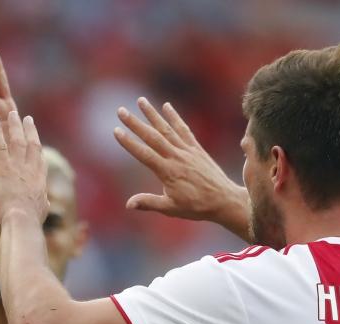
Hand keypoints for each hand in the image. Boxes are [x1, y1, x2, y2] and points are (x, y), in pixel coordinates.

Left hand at [0, 111, 48, 224]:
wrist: (22, 219)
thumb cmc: (30, 219)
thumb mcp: (41, 210)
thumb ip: (42, 203)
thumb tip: (45, 203)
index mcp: (40, 179)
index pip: (40, 159)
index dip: (38, 147)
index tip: (36, 139)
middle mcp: (31, 168)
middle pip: (32, 143)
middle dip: (29, 130)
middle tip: (27, 119)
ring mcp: (18, 165)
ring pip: (17, 139)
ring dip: (14, 125)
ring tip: (12, 114)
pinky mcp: (3, 167)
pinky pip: (0, 145)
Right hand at [114, 97, 248, 225]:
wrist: (223, 200)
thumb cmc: (196, 207)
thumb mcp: (170, 208)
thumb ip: (149, 203)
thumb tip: (128, 204)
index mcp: (168, 172)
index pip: (144, 154)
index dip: (129, 143)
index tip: (116, 131)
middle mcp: (176, 157)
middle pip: (152, 136)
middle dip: (135, 123)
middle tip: (120, 111)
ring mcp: (187, 151)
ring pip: (166, 129)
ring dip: (153, 114)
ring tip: (141, 100)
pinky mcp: (196, 149)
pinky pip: (184, 130)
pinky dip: (175, 118)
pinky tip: (167, 106)